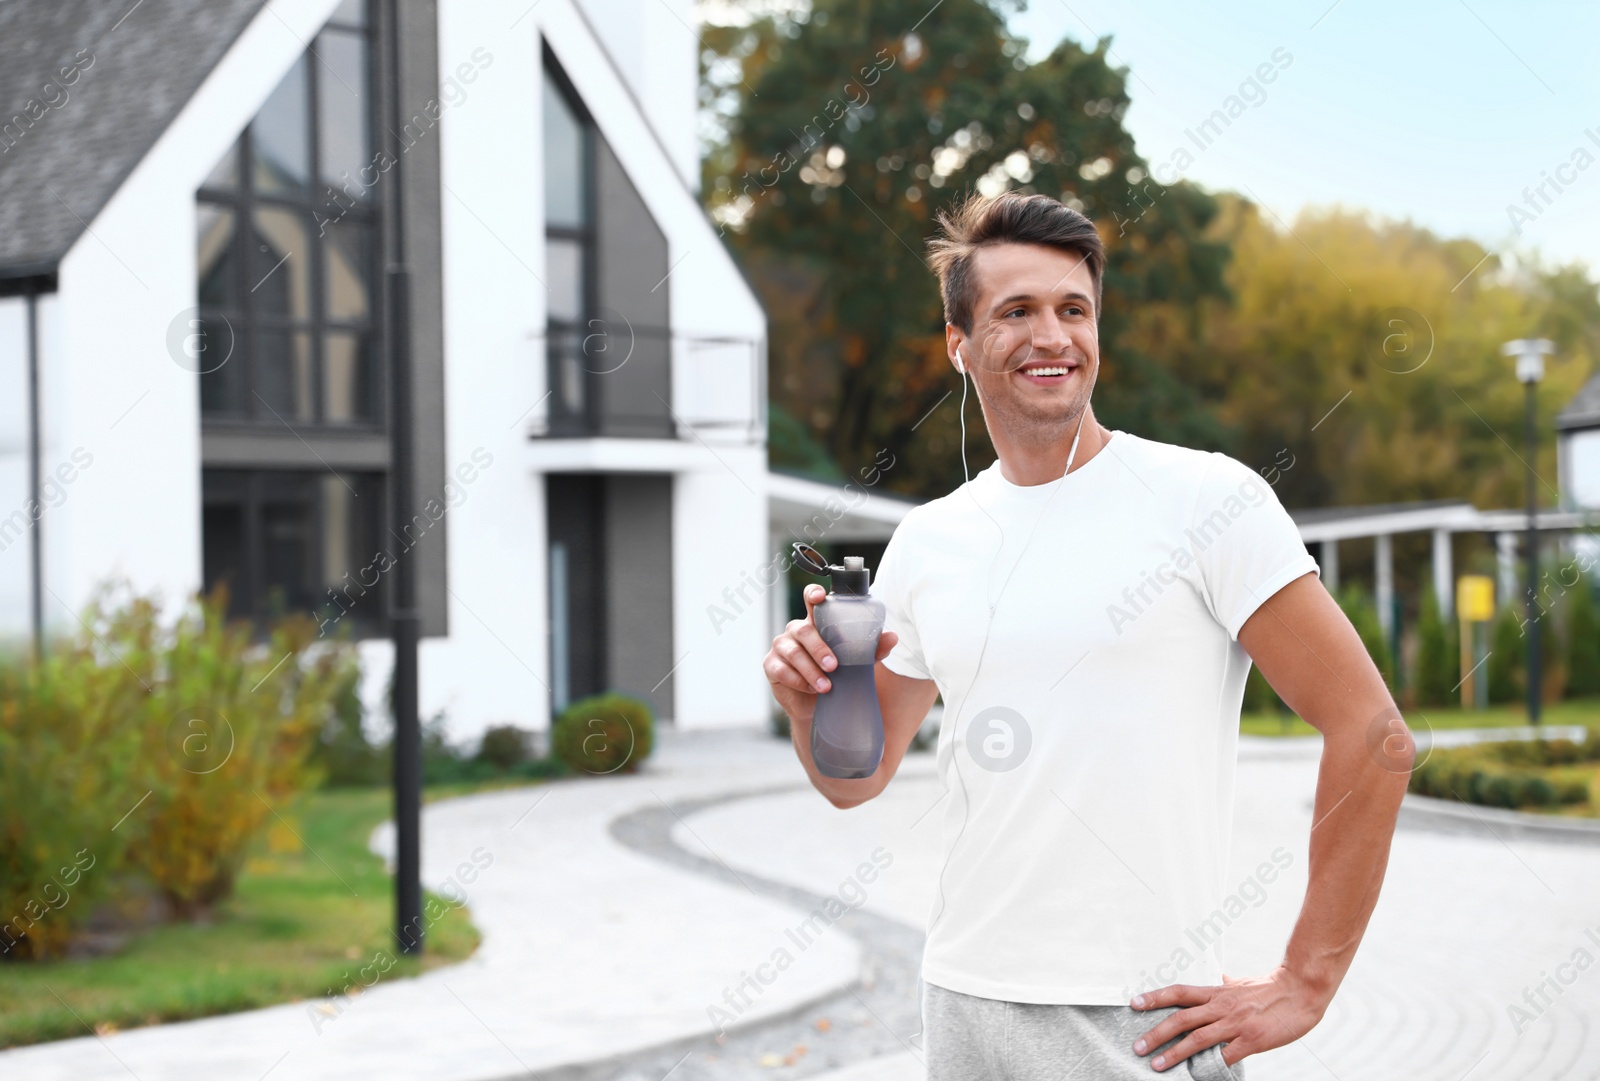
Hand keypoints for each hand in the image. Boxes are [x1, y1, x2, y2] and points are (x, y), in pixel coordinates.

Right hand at [763, 583, 898, 721]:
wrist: (818, 705)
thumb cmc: (837, 675)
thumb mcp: (856, 661)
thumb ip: (872, 649)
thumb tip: (892, 636)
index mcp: (816, 622)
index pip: (811, 600)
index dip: (813, 594)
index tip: (820, 597)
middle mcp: (796, 630)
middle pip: (803, 629)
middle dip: (819, 648)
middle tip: (834, 666)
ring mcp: (781, 646)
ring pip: (793, 652)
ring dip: (811, 670)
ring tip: (826, 687)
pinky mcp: (771, 665)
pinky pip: (781, 669)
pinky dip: (798, 680)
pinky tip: (810, 689)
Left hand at [1129, 966, 1330, 1071]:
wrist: (1301, 991)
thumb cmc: (1271, 988)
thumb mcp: (1241, 983)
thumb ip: (1225, 983)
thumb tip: (1215, 977)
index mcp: (1217, 992)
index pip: (1179, 992)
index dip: (1155, 997)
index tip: (1134, 1003)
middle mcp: (1221, 1007)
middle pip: (1181, 1018)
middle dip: (1156, 1033)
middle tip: (1138, 1046)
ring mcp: (1235, 1024)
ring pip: (1197, 1039)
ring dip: (1174, 1053)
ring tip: (1157, 1064)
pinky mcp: (1251, 1041)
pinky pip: (1225, 1056)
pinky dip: (1210, 1066)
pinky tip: (1197, 1073)